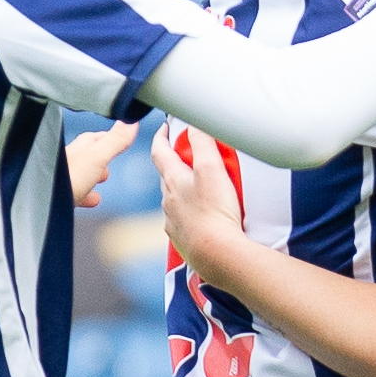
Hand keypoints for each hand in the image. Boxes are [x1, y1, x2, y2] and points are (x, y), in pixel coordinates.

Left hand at [65, 123, 136, 203]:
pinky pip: (77, 194)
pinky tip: (91, 199)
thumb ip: (115, 141)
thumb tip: (132, 119)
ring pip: (82, 173)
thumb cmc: (67, 177)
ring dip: (92, 175)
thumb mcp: (97, 156)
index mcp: (81, 147)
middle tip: (111, 156)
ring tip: (102, 179)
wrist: (42, 201)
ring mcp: (64, 177)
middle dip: (101, 156)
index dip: (110, 137)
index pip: (98, 137)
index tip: (121, 136)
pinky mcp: (60, 196)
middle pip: (89, 154)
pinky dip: (86, 195)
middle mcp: (71, 159)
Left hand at [155, 125, 241, 261]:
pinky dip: (190, 214)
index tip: (165, 128)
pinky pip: (183, 221)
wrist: (216, 253)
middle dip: (175, 164)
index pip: (160, 152)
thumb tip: (194, 123)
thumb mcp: (211, 168)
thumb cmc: (214, 212)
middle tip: (189, 156)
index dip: (161, 137)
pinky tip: (202, 216)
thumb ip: (202, 142)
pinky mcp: (183, 239)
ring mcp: (174, 221)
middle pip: (167, 176)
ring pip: (175, 199)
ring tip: (200, 187)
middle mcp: (168, 200)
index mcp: (173, 180)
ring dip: (183, 190)